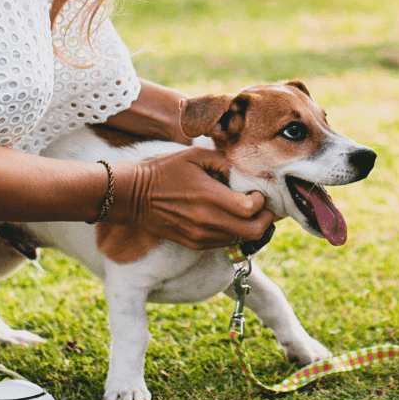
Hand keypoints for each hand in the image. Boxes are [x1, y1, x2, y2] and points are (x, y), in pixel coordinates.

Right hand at [107, 146, 275, 250]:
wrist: (133, 196)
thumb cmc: (164, 171)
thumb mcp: (194, 156)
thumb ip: (224, 162)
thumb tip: (245, 174)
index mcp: (208, 196)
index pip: (250, 209)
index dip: (261, 202)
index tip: (256, 192)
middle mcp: (206, 221)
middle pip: (252, 231)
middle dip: (265, 220)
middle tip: (264, 208)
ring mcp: (200, 236)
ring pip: (241, 240)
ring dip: (250, 227)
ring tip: (247, 212)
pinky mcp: (194, 243)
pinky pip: (225, 243)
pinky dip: (234, 233)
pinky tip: (229, 218)